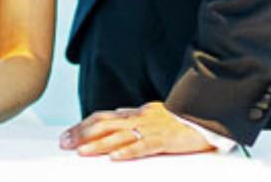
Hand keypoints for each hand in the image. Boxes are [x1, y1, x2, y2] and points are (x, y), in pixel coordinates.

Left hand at [59, 101, 214, 160]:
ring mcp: (150, 128)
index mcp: (135, 113)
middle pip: (104, 124)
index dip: (83, 125)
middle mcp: (138, 118)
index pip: (102, 117)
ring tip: (81, 152)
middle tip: (64, 144)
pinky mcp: (164, 140)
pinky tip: (114, 158)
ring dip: (98, 144)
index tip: (67, 134)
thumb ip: (134, 115)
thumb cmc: (179, 118)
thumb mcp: (152, 114)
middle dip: (82, 134)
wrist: (206, 115)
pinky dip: (127, 152)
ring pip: (119, 136)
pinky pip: (143, 146)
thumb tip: (116, 113)